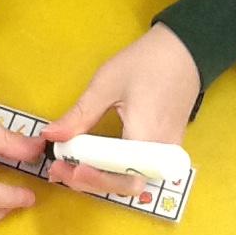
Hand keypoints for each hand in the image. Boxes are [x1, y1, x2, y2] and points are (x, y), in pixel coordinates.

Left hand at [41, 23, 199, 196]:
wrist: (185, 49)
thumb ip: (80, 114)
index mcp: (147, 138)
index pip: (122, 178)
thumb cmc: (146, 62)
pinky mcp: (165, 146)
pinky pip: (140, 167)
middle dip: (92, 182)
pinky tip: (93, 157)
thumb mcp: (106, 84)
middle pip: (127, 185)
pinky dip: (114, 168)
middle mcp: (161, 153)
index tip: (63, 167)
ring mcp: (166, 152)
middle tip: (61, 169)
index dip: (91, 179)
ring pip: (133, 178)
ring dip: (102, 177)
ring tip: (72, 165)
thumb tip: (50, 135)